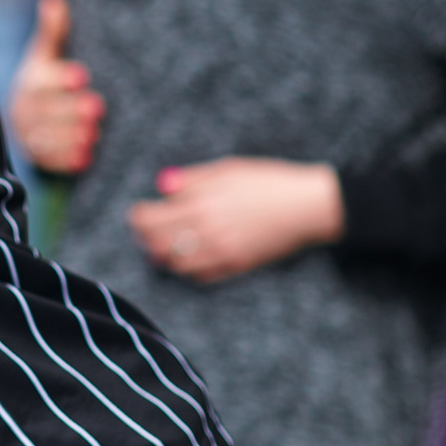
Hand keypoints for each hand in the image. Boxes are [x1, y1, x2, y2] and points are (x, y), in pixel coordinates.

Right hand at [8, 0, 100, 172]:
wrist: (27, 120)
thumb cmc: (45, 82)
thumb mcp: (46, 56)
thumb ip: (52, 31)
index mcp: (27, 83)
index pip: (40, 81)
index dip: (61, 79)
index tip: (83, 76)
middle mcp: (22, 110)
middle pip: (44, 112)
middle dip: (70, 110)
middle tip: (98, 107)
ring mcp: (27, 136)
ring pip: (45, 138)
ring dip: (70, 137)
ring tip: (94, 135)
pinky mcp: (36, 157)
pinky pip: (49, 161)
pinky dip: (67, 160)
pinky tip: (87, 158)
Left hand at [128, 159, 343, 283]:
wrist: (306, 207)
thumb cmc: (268, 181)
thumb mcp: (227, 169)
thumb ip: (192, 179)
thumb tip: (162, 185)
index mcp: (202, 203)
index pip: (151, 219)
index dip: (138, 216)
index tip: (138, 211)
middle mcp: (208, 231)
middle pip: (158, 244)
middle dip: (145, 237)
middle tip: (144, 229)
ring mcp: (222, 252)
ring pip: (176, 264)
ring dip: (164, 255)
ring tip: (163, 244)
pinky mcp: (237, 265)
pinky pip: (201, 275)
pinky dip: (188, 268)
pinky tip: (188, 255)